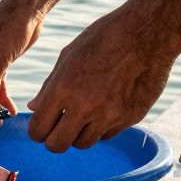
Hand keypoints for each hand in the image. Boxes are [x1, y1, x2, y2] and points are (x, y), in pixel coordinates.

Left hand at [27, 9, 177, 151]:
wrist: (147, 34)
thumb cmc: (103, 39)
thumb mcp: (68, 56)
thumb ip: (49, 87)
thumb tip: (33, 107)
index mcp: (62, 89)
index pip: (38, 129)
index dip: (37, 132)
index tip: (41, 128)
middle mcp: (84, 107)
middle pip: (58, 145)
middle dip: (54, 140)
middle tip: (58, 130)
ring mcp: (109, 115)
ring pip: (83, 143)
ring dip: (78, 134)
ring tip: (83, 115)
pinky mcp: (129, 118)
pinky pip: (107, 135)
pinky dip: (101, 128)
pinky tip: (104, 108)